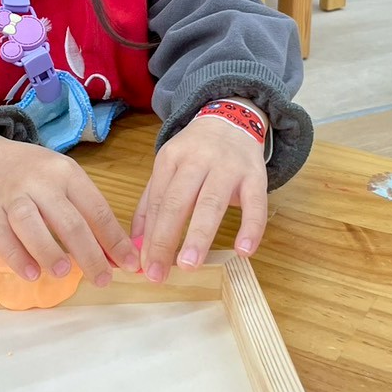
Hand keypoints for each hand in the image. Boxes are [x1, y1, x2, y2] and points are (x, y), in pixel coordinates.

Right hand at [0, 130, 138, 286]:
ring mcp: (12, 198)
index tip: (128, 264)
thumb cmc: (38, 176)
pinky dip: (16, 257)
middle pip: (68, 220)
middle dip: (89, 254)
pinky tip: (31, 274)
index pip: (96, 209)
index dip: (114, 240)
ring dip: (49, 251)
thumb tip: (117, 256)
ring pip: (29, 223)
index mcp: (67, 174)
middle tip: (102, 279)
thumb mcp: (68, 183)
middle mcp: (40, 183)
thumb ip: (90, 216)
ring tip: (65, 273)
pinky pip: (1, 237)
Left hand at [133, 113, 268, 283]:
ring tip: (189, 265)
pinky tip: (243, 251)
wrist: (232, 119)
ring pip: (212, 202)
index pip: (159, 201)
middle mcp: (198, 160)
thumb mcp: (168, 168)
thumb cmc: (196, 153)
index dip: (150, 236)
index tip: (144, 267)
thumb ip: (151, 204)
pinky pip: (255, 203)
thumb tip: (136, 244)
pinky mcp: (256, 175)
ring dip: (199, 235)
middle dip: (166, 238)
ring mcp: (228, 167)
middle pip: (179, 201)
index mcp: (171, 159)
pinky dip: (251, 227)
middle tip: (158, 273)